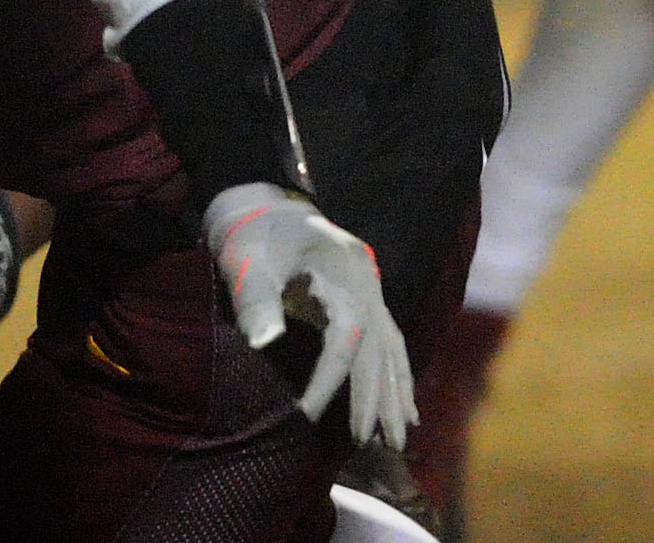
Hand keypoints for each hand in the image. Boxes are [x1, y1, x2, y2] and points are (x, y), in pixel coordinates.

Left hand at [202, 182, 412, 446]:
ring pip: (391, 347)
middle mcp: (366, 281)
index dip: (330, 379)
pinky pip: (389, 342)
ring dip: (395, 393)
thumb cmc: (252, 237)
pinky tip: (406, 408)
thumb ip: (256, 300)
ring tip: (398, 438)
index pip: (345, 336)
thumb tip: (262, 344)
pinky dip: (398, 376)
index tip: (307, 414)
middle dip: (378, 397)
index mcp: (342, 269)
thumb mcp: (248, 261)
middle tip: (376, 443)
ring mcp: (370, 290)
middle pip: (379, 346)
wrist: (262, 209)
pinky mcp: (364, 300)